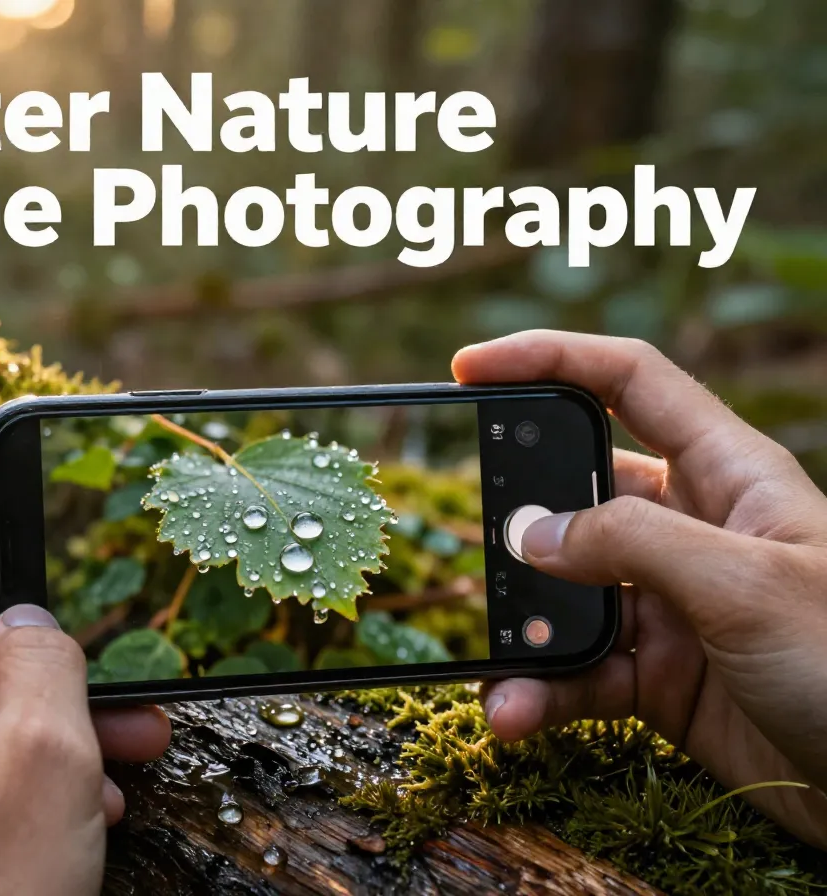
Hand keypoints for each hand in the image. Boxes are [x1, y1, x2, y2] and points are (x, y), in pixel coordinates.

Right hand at [454, 331, 826, 848]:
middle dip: (521, 514)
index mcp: (728, 475)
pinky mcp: (657, 675)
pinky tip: (514, 710)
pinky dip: (541, 689)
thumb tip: (531, 536)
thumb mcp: (747, 585)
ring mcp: (670, 604)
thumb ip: (632, 543)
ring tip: (497, 665)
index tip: (472, 367)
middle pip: (579, 491)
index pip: (629, 383)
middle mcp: (691, 531)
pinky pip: (578, 670)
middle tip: (480, 541)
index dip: (552, 359)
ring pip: (567, 593)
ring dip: (524, 627)